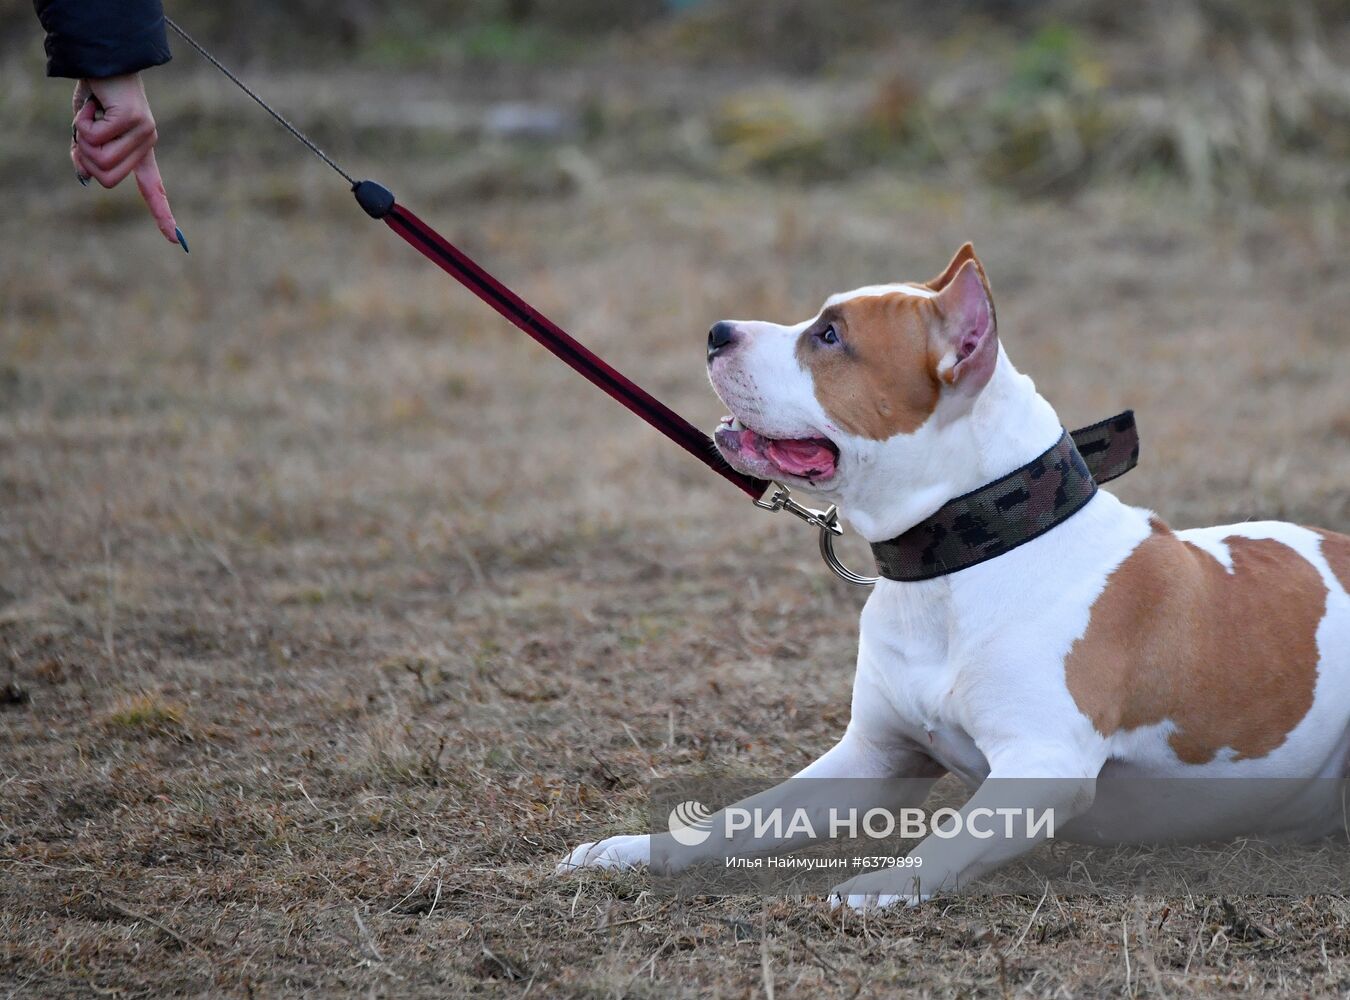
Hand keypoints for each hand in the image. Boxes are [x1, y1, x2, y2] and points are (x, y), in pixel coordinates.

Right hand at [71, 74, 180, 245]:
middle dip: (85, 157)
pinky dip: (83, 120)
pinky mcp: (133, 120)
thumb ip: (86, 154)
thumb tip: (87, 177)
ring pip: (101, 161)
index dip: (162, 213)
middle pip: (107, 178)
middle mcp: (147, 144)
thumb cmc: (95, 96)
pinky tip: (95, 104)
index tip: (176, 240)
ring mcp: (143, 132)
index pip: (153, 188)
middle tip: (87, 130)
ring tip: (93, 115)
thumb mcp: (86, 131)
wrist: (102, 61)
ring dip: (83, 138)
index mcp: (140, 151)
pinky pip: (95, 138)